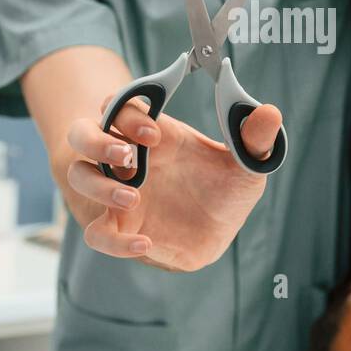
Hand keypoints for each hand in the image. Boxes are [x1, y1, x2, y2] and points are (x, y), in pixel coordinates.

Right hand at [61, 97, 283, 270]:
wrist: (216, 231)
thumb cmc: (223, 189)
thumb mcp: (245, 165)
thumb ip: (255, 140)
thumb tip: (269, 113)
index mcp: (154, 135)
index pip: (120, 106)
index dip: (127, 112)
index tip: (154, 132)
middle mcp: (127, 159)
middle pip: (83, 134)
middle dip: (97, 140)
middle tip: (128, 154)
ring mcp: (116, 193)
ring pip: (80, 177)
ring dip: (98, 185)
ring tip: (131, 196)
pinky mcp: (118, 228)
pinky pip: (97, 233)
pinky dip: (114, 240)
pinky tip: (144, 243)